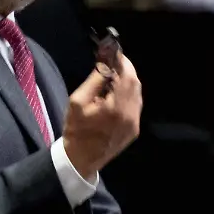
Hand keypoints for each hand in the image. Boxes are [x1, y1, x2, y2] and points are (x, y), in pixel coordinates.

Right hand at [62, 53, 141, 177]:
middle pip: (135, 84)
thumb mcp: (78, 101)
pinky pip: (135, 106)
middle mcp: (131, 115)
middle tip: (113, 62)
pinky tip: (115, 95)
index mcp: (117, 108)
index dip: (123, 62)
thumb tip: (106, 63)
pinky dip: (128, 95)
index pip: (128, 76)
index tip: (114, 53)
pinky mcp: (134, 130)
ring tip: (112, 77)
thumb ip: (95, 80)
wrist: (80, 160)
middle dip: (126, 70)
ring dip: (127, 82)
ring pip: (137, 94)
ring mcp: (134, 124)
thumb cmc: (76, 129)